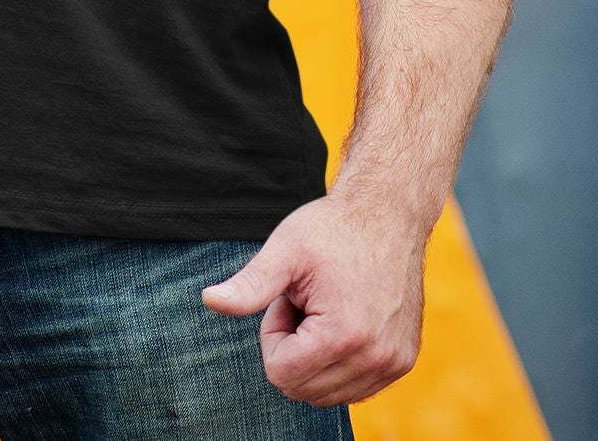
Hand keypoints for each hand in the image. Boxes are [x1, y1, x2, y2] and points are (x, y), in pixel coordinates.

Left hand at [200, 191, 425, 406]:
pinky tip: (343, 318)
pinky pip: (353, 388)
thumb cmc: (332, 229)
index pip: (281, 373)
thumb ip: (249, 285)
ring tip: (324, 308)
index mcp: (344, 335)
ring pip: (327, 395)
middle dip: (292, 348)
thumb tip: (208, 300)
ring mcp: (392, 364)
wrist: (387, 215)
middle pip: (302, 390)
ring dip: (314, 356)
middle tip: (305, 303)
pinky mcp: (401, 362)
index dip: (273, 334)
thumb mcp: (284, 250)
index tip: (288, 298)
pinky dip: (337, 362)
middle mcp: (375, 358)